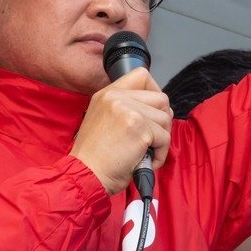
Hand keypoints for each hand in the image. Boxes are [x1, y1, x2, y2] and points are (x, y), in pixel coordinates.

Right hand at [70, 68, 171, 194]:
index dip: (154, 91)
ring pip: (166, 118)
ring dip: (161, 139)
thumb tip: (155, 109)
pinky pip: (165, 138)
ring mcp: (129, 111)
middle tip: (151, 137)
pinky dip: (161, 153)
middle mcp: (117, 98)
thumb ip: (124, 108)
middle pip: (161, 98)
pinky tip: (147, 161)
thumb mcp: (102, 119)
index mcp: (107, 93)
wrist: (85, 174)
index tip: (153, 110)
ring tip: (146, 151)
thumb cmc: (95, 156)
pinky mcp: (140, 129)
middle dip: (162, 120)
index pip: (142, 75)